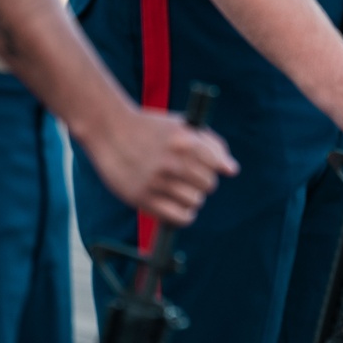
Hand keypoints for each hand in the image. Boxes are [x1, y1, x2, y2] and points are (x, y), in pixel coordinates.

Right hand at [86, 104, 239, 224]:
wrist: (110, 130)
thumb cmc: (150, 128)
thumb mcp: (181, 125)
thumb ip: (211, 144)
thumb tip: (232, 170)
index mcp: (184, 140)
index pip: (217, 165)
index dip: (213, 166)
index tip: (204, 165)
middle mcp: (172, 161)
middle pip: (208, 185)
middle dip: (201, 182)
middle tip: (187, 177)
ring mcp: (156, 181)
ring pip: (195, 202)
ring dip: (191, 198)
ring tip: (178, 189)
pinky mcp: (143, 198)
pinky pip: (179, 217)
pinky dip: (183, 215)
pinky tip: (177, 206)